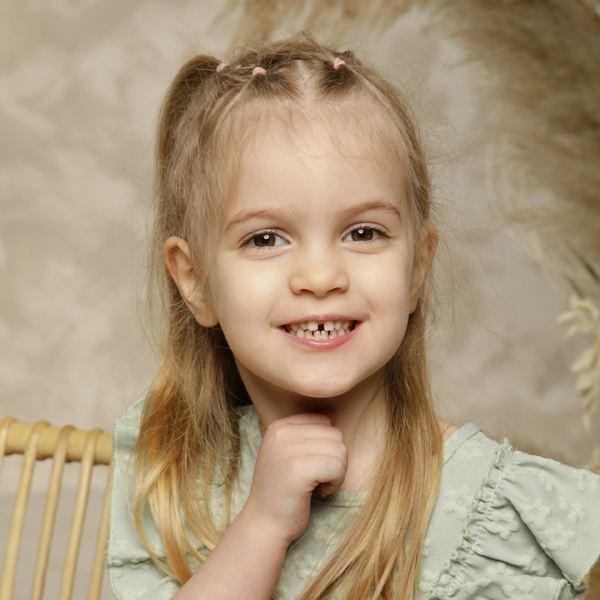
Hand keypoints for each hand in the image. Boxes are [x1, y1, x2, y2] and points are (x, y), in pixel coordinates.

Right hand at [241, 408, 346, 545]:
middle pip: (335, 434)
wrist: (264, 524)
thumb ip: (308, 432)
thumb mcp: (290, 454)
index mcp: (280, 426)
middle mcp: (282, 432)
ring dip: (337, 472)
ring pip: (340, 449)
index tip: (312, 464)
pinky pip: (337, 466)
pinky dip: (336, 482)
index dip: (326, 445)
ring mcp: (289, 449)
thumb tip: (332, 412)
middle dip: (335, 459)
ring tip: (318, 484)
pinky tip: (320, 491)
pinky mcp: (298, 469)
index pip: (324, 420)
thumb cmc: (283, 491)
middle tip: (318, 478)